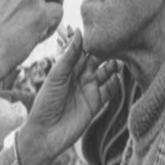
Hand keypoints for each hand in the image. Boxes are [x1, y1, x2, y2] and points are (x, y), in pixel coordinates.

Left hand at [16, 30, 120, 164]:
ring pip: (106, 73)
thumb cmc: (45, 103)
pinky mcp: (96, 103)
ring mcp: (89, 89)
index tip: (104, 30)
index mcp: (68, 67)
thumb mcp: (56, 77)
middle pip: (98, 60)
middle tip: (117, 43)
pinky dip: (116, 84)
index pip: (84, 50)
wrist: (46, 134)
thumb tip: (79, 32)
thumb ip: (69, 56)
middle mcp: (80, 76)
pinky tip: (117, 78)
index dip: (93, 41)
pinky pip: (110, 90)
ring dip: (113, 67)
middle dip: (107, 52)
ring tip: (119, 60)